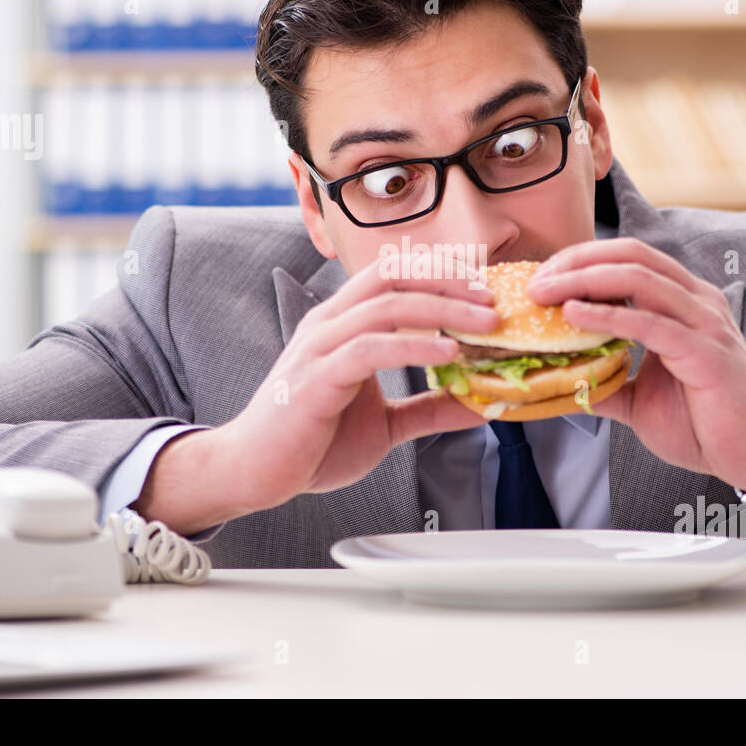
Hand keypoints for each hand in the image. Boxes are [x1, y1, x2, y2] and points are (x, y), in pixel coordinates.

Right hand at [185, 256, 498, 520]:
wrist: (254, 472)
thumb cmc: (312, 443)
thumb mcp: (385, 423)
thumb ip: (428, 409)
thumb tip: (479, 405)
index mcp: (342, 324)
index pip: (394, 274)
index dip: (441, 272)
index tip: (484, 287)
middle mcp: (329, 324)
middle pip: (393, 274)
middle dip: (448, 279)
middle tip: (492, 297)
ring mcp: (320, 347)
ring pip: (386, 305)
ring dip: (442, 308)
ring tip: (484, 321)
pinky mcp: (316, 378)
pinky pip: (370, 349)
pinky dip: (414, 346)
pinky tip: (447, 355)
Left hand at [527, 238, 745, 495]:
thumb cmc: (706, 423)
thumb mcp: (640, 397)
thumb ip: (604, 380)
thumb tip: (557, 379)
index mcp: (683, 302)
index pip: (628, 259)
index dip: (582, 260)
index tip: (542, 278)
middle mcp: (696, 301)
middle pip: (630, 256)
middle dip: (576, 261)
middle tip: (536, 282)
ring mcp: (705, 322)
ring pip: (639, 278)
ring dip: (584, 280)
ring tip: (546, 292)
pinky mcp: (706, 352)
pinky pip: (651, 322)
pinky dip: (608, 314)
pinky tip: (576, 314)